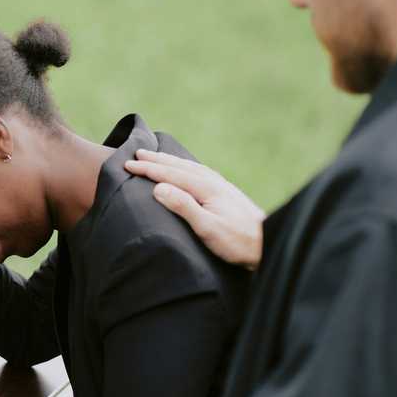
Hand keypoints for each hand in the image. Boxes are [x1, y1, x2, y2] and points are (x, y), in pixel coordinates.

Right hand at [125, 149, 264, 268]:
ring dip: (170, 161)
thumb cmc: (238, 242)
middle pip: (179, 166)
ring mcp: (221, 186)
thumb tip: (159, 188)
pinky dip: (185, 167)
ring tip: (156, 156)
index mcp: (205, 188)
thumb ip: (184, 206)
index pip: (170, 174)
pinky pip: (199, 172)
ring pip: (189, 167)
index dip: (148, 169)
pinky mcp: (226, 193)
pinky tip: (186, 170)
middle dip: (156, 160)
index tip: (128, 165)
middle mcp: (213, 182)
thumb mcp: (208, 228)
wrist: (268, 243)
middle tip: (136, 154)